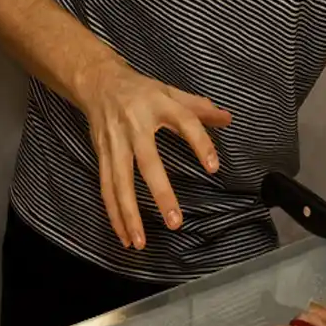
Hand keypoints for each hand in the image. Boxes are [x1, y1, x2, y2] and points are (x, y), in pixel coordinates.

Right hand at [76, 56, 231, 248]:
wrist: (97, 81)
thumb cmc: (141, 91)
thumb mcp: (170, 91)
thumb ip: (199, 108)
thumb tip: (228, 118)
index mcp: (157, 106)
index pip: (184, 123)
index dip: (200, 143)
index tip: (214, 168)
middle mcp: (135, 125)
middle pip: (147, 163)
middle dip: (160, 194)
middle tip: (174, 223)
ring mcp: (115, 142)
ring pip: (120, 182)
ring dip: (129, 215)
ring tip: (140, 243)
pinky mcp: (101, 154)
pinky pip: (106, 188)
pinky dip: (113, 214)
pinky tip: (124, 236)